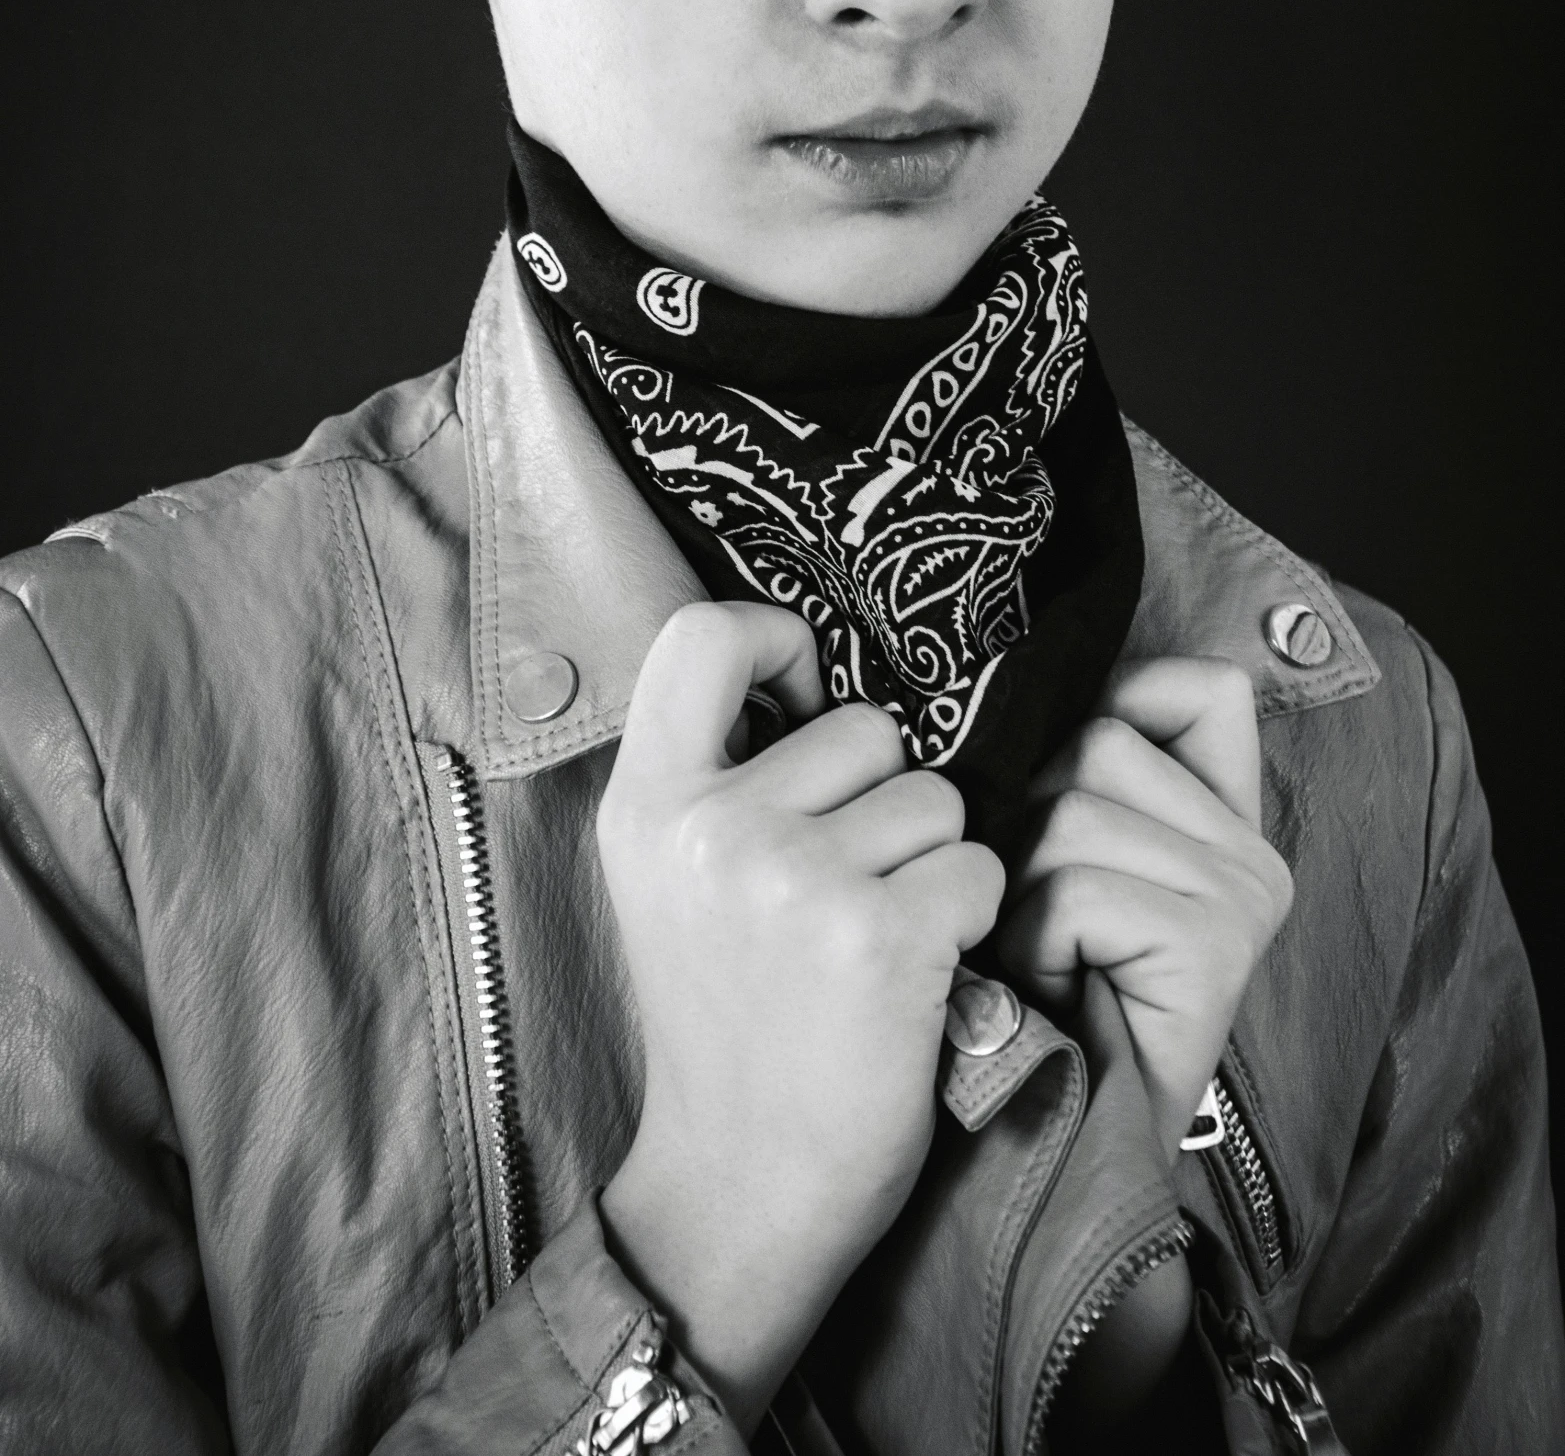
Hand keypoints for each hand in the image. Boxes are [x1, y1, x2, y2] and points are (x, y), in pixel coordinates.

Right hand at [598, 602, 1004, 1433]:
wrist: (743, 1184)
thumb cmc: (729, 1024)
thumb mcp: (670, 883)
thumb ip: (719, 778)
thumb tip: (814, 678)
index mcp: (647, 805)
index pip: (700, 635)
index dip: (776, 640)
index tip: (806, 696)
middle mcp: (712, 828)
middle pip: (867, 729)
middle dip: (886, 799)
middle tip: (848, 892)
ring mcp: (796, 880)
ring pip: (936, 801)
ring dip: (933, 864)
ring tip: (876, 941)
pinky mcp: (881, 938)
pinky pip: (978, 868)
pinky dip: (969, 920)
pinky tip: (919, 976)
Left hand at [997, 656, 1292, 1162]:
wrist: (1064, 1138)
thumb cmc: (1042, 992)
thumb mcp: (1058, 861)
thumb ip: (1071, 776)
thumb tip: (1006, 697)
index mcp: (1225, 817)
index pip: (1197, 686)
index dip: (1119, 701)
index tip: (1068, 778)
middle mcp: (1252, 851)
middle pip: (1096, 743)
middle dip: (1030, 824)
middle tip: (1043, 919)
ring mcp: (1243, 896)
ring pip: (1070, 814)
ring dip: (1021, 892)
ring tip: (1047, 960)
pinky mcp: (1214, 946)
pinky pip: (1072, 892)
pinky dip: (1034, 942)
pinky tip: (1056, 989)